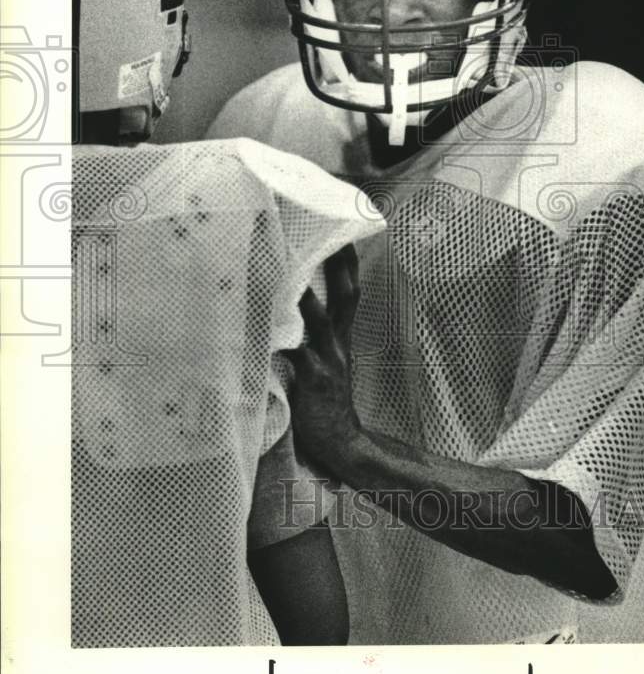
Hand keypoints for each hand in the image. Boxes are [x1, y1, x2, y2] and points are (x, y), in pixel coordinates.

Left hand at [281, 244, 361, 460]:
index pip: (350, 290)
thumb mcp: (327, 363)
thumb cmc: (325, 401)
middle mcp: (338, 342)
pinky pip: (295, 352)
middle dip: (338, 264)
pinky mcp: (312, 378)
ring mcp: (328, 359)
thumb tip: (287, 309)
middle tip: (328, 234)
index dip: (348, 262)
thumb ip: (312, 337)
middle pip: (345, 294)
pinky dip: (281, 338)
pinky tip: (264, 324)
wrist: (341, 442)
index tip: (342, 231)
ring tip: (289, 267)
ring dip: (304, 293)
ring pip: (319, 317)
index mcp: (342, 337)